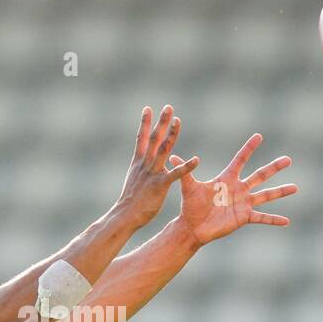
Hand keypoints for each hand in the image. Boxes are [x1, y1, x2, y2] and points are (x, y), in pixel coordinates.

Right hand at [114, 105, 200, 229]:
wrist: (125, 215)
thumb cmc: (131, 201)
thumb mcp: (135, 179)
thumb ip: (142, 169)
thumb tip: (150, 163)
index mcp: (138, 162)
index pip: (141, 138)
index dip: (144, 123)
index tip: (148, 108)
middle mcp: (144, 164)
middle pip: (154, 138)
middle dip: (161, 121)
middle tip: (168, 107)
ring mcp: (152, 173)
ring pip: (163, 149)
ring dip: (171, 134)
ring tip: (178, 121)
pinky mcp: (160, 185)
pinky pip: (175, 174)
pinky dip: (186, 166)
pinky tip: (197, 160)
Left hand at [169, 133, 295, 245]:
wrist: (192, 227)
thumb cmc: (190, 206)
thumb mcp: (189, 187)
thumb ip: (184, 172)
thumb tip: (171, 157)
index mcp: (227, 179)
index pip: (240, 159)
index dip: (249, 148)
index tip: (258, 136)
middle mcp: (238, 189)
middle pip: (260, 175)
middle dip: (274, 167)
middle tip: (289, 159)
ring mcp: (243, 203)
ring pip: (266, 195)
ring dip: (281, 191)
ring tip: (295, 187)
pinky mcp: (244, 217)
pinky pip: (262, 217)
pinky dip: (274, 219)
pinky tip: (287, 221)